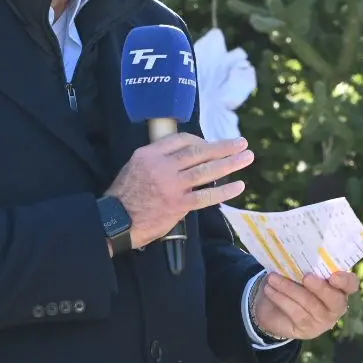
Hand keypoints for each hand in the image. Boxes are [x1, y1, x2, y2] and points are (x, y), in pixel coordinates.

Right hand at [106, 133, 253, 248]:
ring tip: (246, 157)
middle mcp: (162, 166)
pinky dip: (224, 191)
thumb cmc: (125, 195)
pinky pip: (206, 196)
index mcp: (150, 153)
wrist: (116, 222)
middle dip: (223, 147)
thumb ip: (159, 158)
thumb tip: (185, 156)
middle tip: (242, 143)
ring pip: (206, 171)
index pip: (182, 140)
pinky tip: (238, 186)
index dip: (201, 140)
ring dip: (229, 164)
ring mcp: (172, 186)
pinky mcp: (178, 205)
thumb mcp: (135, 166)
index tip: (213, 144)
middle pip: (199, 152)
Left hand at [252, 271, 358, 340]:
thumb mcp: (300, 271)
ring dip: (290, 289)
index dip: (346, 281)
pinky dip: (281, 299)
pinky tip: (270, 290)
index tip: (334, 276)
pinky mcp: (308, 330)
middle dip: (320, 288)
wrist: (273, 307)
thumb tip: (297, 252)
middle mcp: (336, 306)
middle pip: (335, 300)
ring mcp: (323, 321)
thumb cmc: (292, 282)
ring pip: (310, 305)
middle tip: (306, 277)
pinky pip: (296, 313)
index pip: (351, 284)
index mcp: (340, 287)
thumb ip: (306, 266)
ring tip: (272, 278)